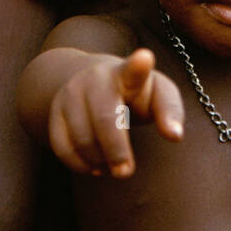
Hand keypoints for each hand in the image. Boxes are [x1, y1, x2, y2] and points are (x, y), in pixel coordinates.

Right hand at [49, 49, 182, 177]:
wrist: (88, 79)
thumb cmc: (134, 92)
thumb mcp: (157, 94)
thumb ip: (170, 111)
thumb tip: (175, 136)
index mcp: (126, 73)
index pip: (133, 68)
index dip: (139, 65)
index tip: (145, 58)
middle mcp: (95, 79)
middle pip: (104, 119)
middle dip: (116, 150)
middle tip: (126, 173)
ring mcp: (71, 94)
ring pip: (82, 137)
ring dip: (99, 161)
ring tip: (112, 168)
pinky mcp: (55, 112)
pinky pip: (62, 146)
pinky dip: (79, 164)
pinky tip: (94, 167)